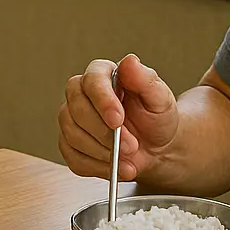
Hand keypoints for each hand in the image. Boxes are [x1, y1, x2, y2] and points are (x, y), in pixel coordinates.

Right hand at [57, 54, 178, 181]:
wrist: (156, 147)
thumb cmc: (157, 118)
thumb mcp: (160, 99)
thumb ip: (146, 80)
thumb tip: (130, 61)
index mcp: (103, 75)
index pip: (92, 81)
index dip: (102, 101)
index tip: (117, 120)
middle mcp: (81, 94)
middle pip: (76, 109)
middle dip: (104, 133)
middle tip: (131, 146)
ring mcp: (72, 120)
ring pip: (72, 135)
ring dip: (102, 152)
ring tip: (129, 159)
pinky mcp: (70, 145)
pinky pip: (73, 158)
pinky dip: (96, 167)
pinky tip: (116, 168)